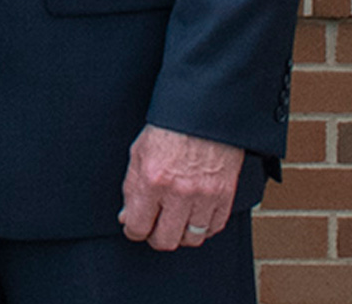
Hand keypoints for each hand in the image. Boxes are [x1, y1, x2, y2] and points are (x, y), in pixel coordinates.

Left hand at [119, 124, 243, 249]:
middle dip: (155, 237)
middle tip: (154, 228)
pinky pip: (214, 227)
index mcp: (152, 179)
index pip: (138, 226)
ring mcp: (204, 196)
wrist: (203, 112)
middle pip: (165, 240)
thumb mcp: (138, 152)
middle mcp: (178, 192)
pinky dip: (203, 227)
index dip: (133, 230)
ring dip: (181, 234)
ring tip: (175, 222)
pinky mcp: (225, 195)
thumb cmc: (169, 128)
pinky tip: (195, 216)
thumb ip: (131, 188)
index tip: (134, 227)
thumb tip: (127, 217)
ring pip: (191, 238)